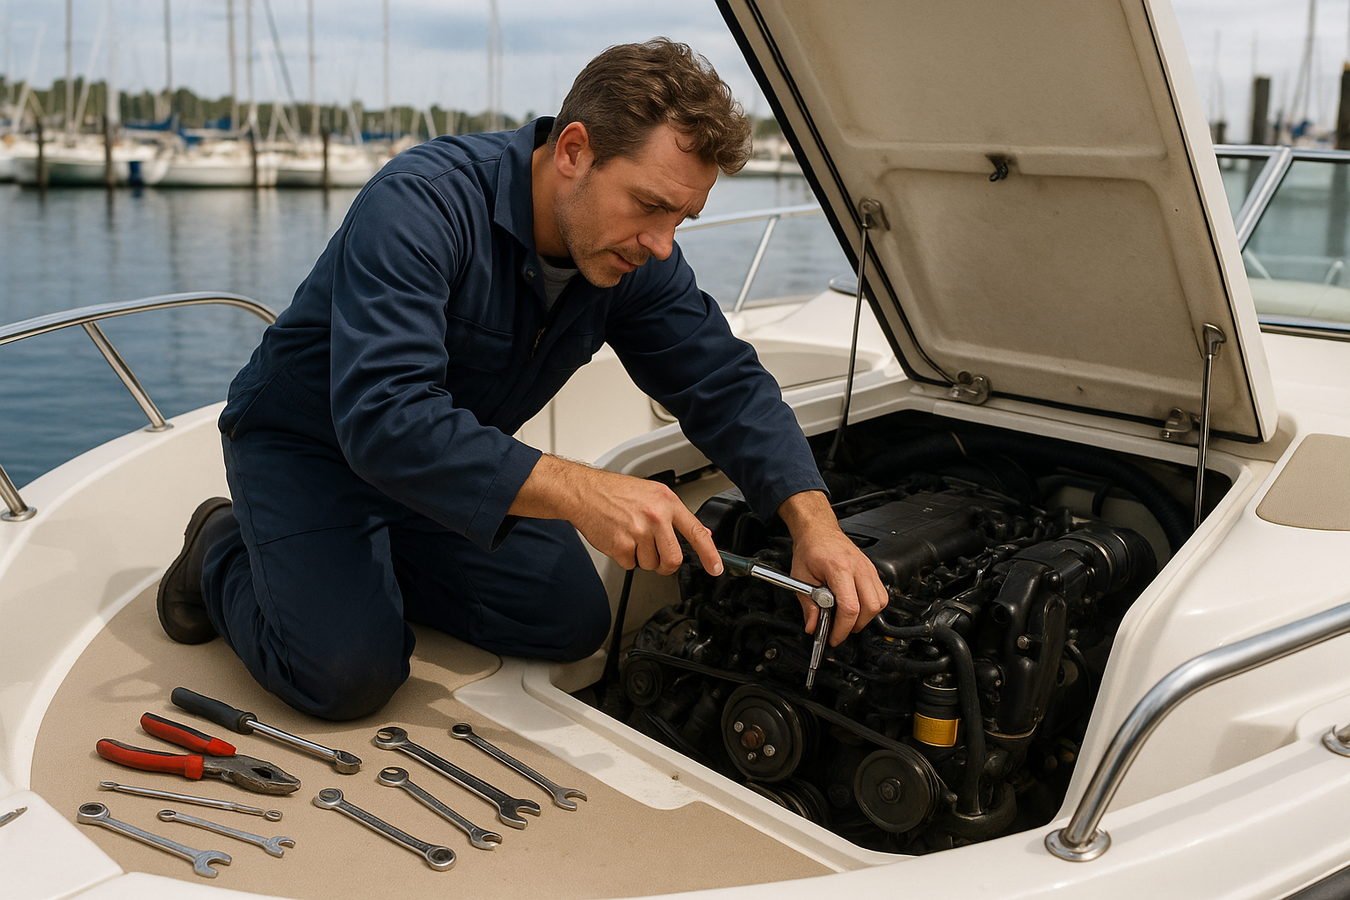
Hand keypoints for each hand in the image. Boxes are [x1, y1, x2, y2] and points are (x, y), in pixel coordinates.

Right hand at [510, 455, 722, 576]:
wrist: (584, 491)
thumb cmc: (616, 491)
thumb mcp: (653, 494)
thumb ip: (676, 515)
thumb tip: (700, 533)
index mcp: (667, 502)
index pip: (696, 532)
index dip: (710, 554)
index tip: (716, 568)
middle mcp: (655, 517)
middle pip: (673, 559)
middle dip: (665, 564)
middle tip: (655, 554)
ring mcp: (638, 533)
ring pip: (650, 564)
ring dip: (641, 557)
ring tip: (630, 535)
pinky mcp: (621, 546)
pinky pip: (630, 565)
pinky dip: (625, 557)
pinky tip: (618, 538)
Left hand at [777, 491, 886, 645]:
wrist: (818, 530)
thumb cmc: (810, 549)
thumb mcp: (800, 578)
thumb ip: (808, 605)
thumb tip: (813, 626)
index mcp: (838, 568)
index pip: (850, 607)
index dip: (843, 628)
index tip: (834, 637)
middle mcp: (858, 567)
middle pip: (870, 607)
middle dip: (856, 625)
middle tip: (841, 629)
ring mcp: (868, 568)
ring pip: (880, 602)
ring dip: (866, 617)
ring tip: (848, 618)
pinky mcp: (872, 570)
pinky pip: (881, 594)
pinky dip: (871, 606)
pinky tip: (857, 606)